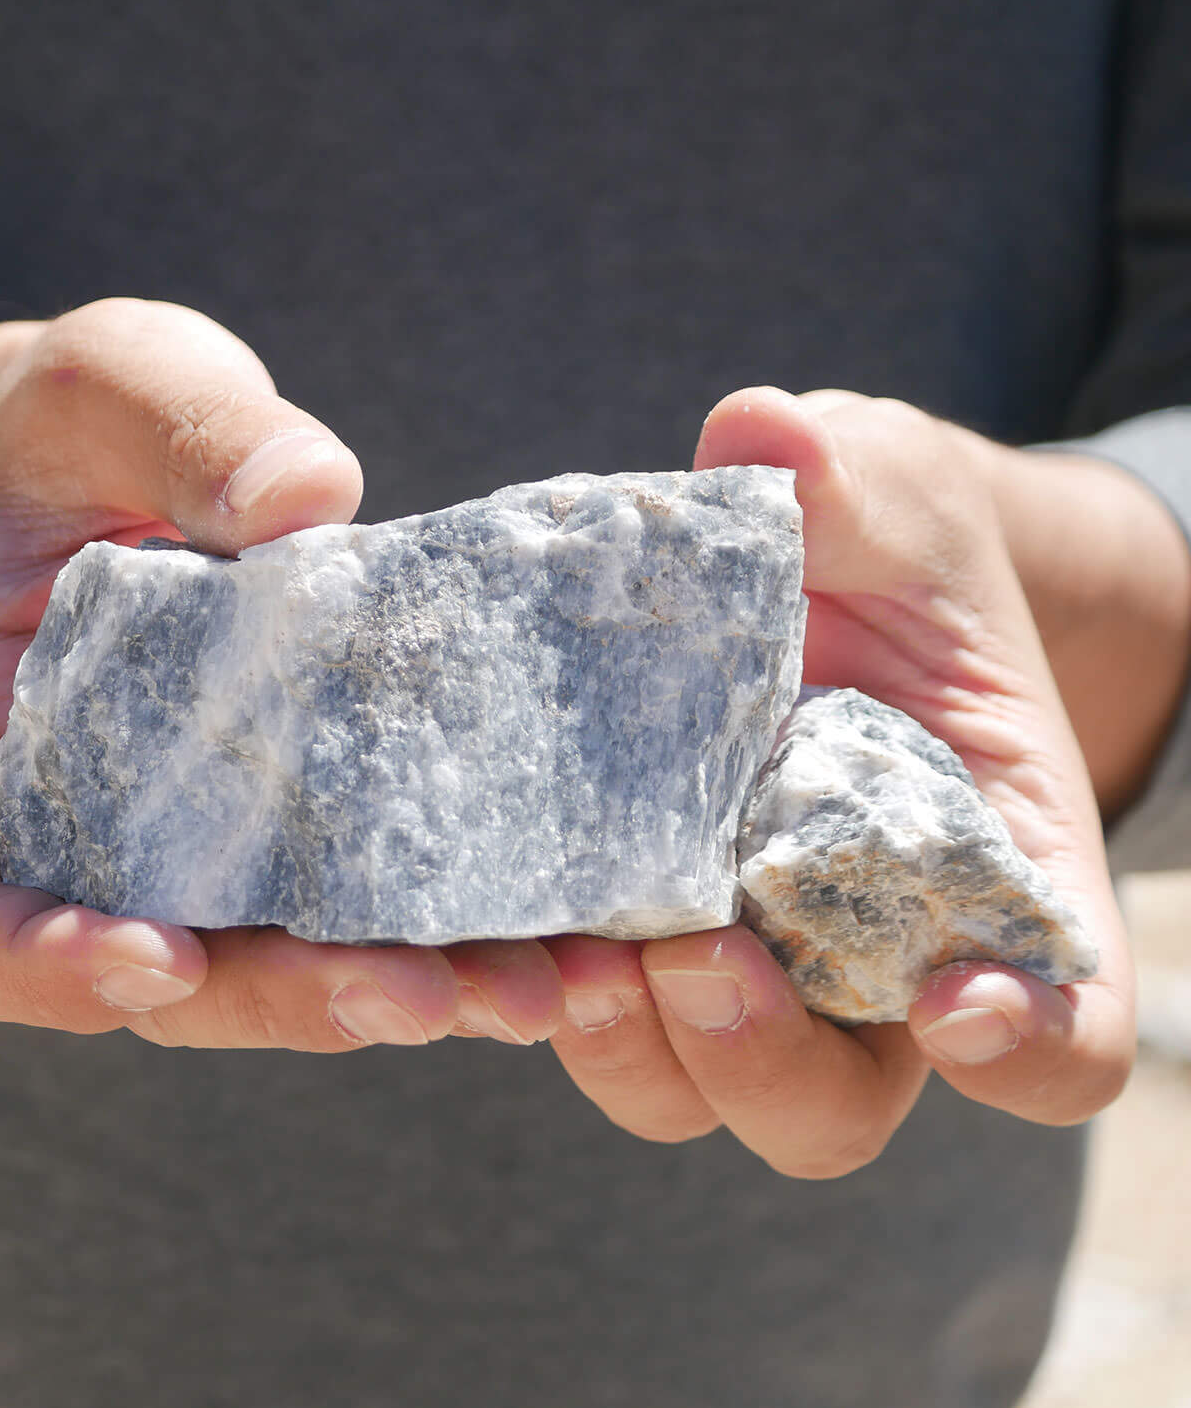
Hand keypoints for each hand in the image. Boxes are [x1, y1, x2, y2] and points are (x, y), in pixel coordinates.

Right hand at [0, 298, 569, 1048]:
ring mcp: (186, 853)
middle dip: (285, 999)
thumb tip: (310, 498)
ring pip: (272, 975)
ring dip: (400, 998)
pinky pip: (350, 921)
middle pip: (156, 980)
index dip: (43, 964)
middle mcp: (78, 833)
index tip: (160, 956)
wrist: (109, 468)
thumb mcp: (108, 384)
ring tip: (539, 988)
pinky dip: (454, 945)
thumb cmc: (80, 427)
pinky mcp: (284, 839)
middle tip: (421, 998)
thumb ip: (182, 426)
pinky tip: (572, 942)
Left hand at [543, 387, 1136, 1176]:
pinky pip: (578, 1007)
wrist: (804, 582)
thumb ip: (854, 483)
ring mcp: (737, 965)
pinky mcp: (618, 934)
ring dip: (629, 1047)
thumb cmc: (889, 554)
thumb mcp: (893, 501)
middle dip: (764, 1060)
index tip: (958, 1003)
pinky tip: (478, 923)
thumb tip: (762, 437)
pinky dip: (534, 987)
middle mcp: (866, 960)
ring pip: (684, 1084)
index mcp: (996, 884)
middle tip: (696, 962)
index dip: (1027, 1046)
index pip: (1062, 1028)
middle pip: (834, 1103)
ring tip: (570, 961)